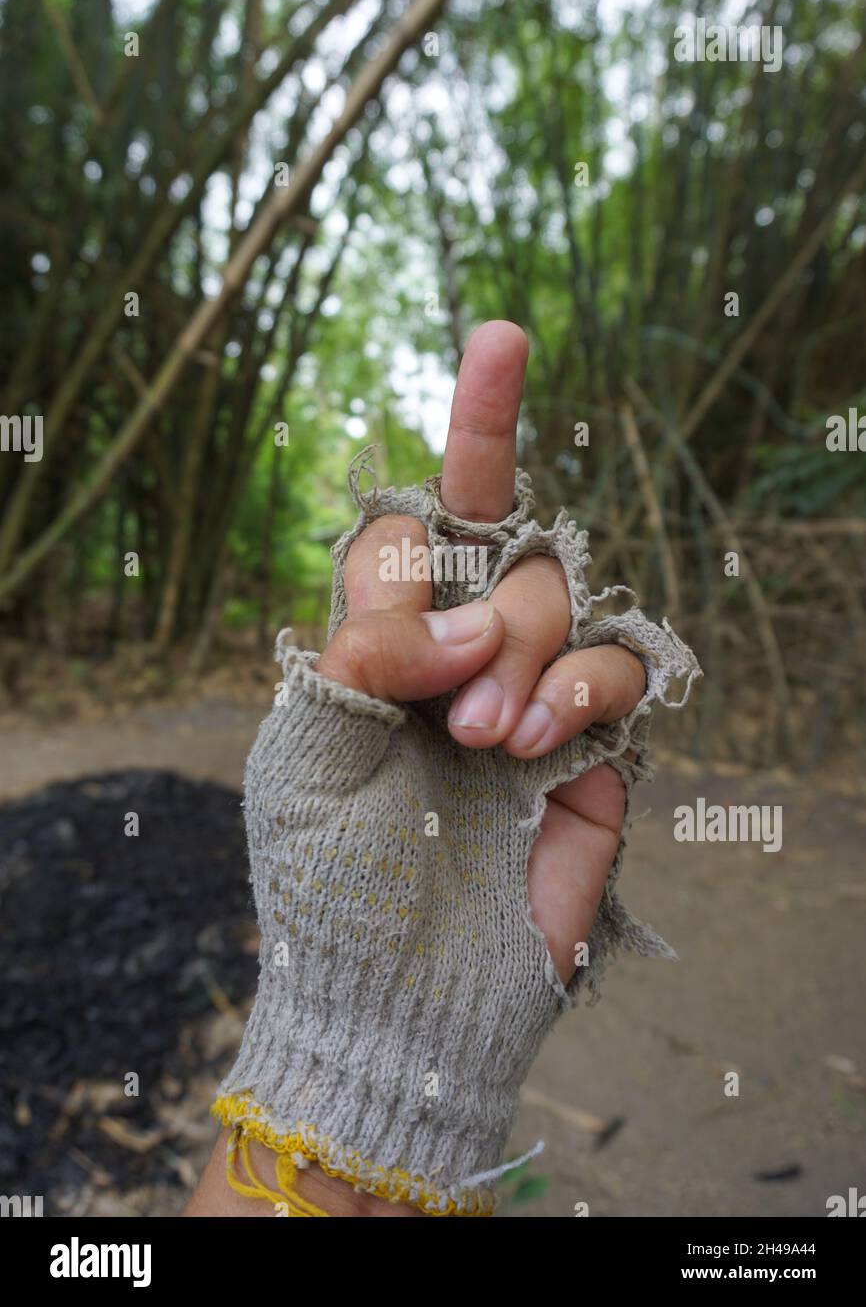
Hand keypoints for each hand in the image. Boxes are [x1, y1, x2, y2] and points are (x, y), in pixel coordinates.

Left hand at [318, 320, 646, 984]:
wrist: (393, 993)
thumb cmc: (328, 874)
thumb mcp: (305, 744)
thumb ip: (365, 642)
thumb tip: (466, 608)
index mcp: (391, 632)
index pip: (434, 510)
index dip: (477, 422)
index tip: (503, 338)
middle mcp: (468, 648)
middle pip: (513, 547)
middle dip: (485, 605)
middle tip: (447, 699)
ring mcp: (536, 693)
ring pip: (567, 597)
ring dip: (526, 651)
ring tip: (483, 741)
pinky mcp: (596, 748)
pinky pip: (619, 673)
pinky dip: (580, 690)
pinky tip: (538, 742)